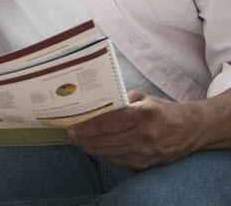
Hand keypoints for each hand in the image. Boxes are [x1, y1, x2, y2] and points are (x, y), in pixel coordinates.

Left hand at [66, 90, 204, 170]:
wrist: (191, 129)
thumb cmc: (163, 111)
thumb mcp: (142, 98)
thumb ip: (118, 100)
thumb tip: (93, 103)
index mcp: (143, 115)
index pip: (108, 123)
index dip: (86, 127)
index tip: (72, 128)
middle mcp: (145, 135)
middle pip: (105, 141)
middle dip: (83, 139)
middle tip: (70, 135)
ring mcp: (146, 152)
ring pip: (109, 154)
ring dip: (90, 149)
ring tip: (79, 142)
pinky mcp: (146, 164)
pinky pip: (118, 162)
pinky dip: (104, 155)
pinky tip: (96, 148)